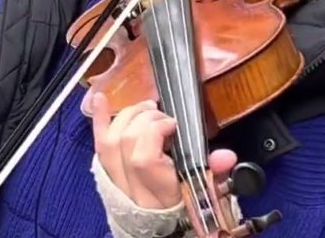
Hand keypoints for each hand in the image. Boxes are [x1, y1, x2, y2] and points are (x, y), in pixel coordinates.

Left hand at [91, 94, 236, 209]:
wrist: (161, 233)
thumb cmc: (185, 213)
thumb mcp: (205, 196)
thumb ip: (213, 174)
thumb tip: (226, 156)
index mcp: (161, 195)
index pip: (144, 158)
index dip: (155, 131)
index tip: (173, 124)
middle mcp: (134, 189)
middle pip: (127, 143)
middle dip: (145, 119)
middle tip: (162, 115)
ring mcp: (116, 182)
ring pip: (110, 141)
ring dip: (127, 116)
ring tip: (145, 108)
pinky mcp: (107, 175)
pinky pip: (98, 145)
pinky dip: (98, 120)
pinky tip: (100, 99)